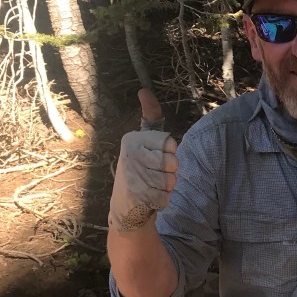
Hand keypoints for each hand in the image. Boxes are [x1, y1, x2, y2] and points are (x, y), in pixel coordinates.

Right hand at [109, 90, 177, 231]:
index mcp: (133, 139)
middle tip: (155, 176)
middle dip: (170, 174)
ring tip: (151, 187)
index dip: (170, 155)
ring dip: (166, 188)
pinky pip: (165, 197)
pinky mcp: (136, 195)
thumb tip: (144, 90)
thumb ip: (150, 117)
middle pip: (173, 163)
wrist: (124, 206)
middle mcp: (130, 155)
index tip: (157, 158)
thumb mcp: (143, 141)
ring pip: (170, 181)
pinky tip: (149, 199)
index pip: (170, 143)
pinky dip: (161, 201)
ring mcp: (132, 175)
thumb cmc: (139, 170)